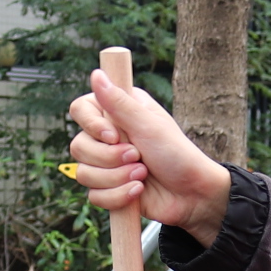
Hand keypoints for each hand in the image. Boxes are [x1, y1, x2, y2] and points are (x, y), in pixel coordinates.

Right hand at [68, 68, 233, 245]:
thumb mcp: (149, 126)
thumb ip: (119, 103)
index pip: (80, 109)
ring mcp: (106, 163)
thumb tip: (96, 74)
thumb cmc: (176, 154)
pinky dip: (118, 196)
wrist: (192, 195)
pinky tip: (138, 192)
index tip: (113, 136)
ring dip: (116, 178)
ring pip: (83, 173)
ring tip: (142, 176)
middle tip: (138, 158)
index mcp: (117, 111)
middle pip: (79, 145)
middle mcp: (108, 135)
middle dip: (110, 158)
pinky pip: (94, 195)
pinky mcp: (109, 188)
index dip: (91, 125)